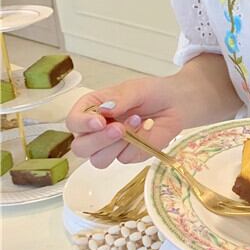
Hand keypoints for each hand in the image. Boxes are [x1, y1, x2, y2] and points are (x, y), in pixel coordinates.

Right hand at [66, 76, 183, 168]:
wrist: (176, 103)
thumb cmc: (151, 93)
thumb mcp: (135, 89)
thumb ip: (119, 100)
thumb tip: (105, 110)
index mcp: (91, 110)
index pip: (74, 122)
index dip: (82, 124)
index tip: (99, 121)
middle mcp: (96, 131)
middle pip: (81, 148)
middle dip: (98, 140)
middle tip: (119, 129)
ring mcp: (111, 146)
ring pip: (99, 160)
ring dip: (117, 145)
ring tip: (137, 123)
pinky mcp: (128, 155)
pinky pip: (125, 158)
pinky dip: (136, 145)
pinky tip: (147, 129)